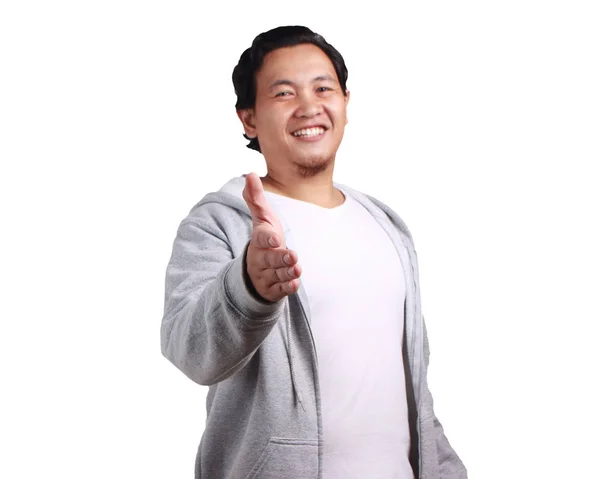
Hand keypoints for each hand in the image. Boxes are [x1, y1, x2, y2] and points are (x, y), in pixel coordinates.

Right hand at [242, 173, 301, 301]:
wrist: (257, 271)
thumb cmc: (265, 240)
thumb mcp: (261, 219)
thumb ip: (255, 198)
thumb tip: (249, 174)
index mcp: (259, 241)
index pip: (261, 238)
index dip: (268, 238)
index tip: (275, 238)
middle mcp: (260, 258)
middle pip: (270, 259)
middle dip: (280, 258)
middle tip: (292, 256)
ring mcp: (267, 275)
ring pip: (276, 274)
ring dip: (287, 272)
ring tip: (297, 268)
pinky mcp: (274, 289)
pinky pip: (280, 290)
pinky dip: (287, 287)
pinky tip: (294, 284)